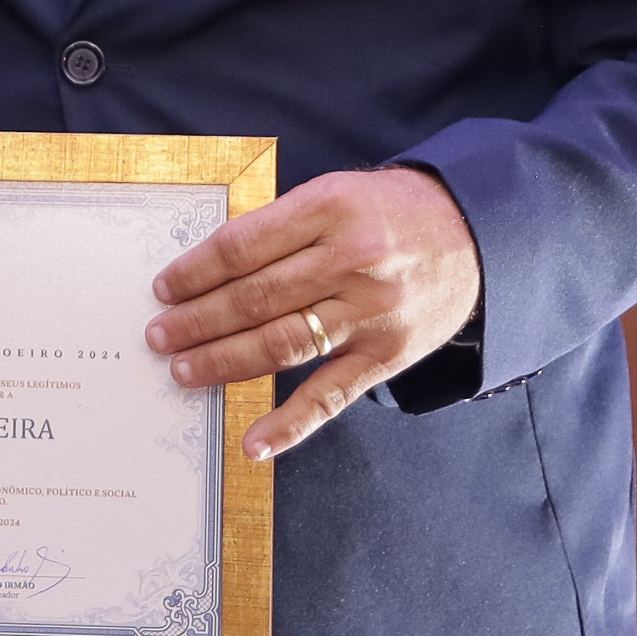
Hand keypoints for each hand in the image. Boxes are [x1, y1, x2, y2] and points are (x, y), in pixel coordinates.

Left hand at [145, 166, 482, 460]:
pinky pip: (330, 395)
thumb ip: (283, 226)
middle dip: (197, 321)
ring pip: (281, 345)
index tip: (164, 288)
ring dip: (223, 362)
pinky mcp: (387, 354)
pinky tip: (253, 442)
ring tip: (183, 370)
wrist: (477, 233)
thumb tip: (210, 269)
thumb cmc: (392, 211)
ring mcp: (370, 312)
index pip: (244, 247)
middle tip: (158, 336)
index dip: (195, 271)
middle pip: (255, 298)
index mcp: (331, 208)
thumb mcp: (339, 193)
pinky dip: (289, 424)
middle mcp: (351, 260)